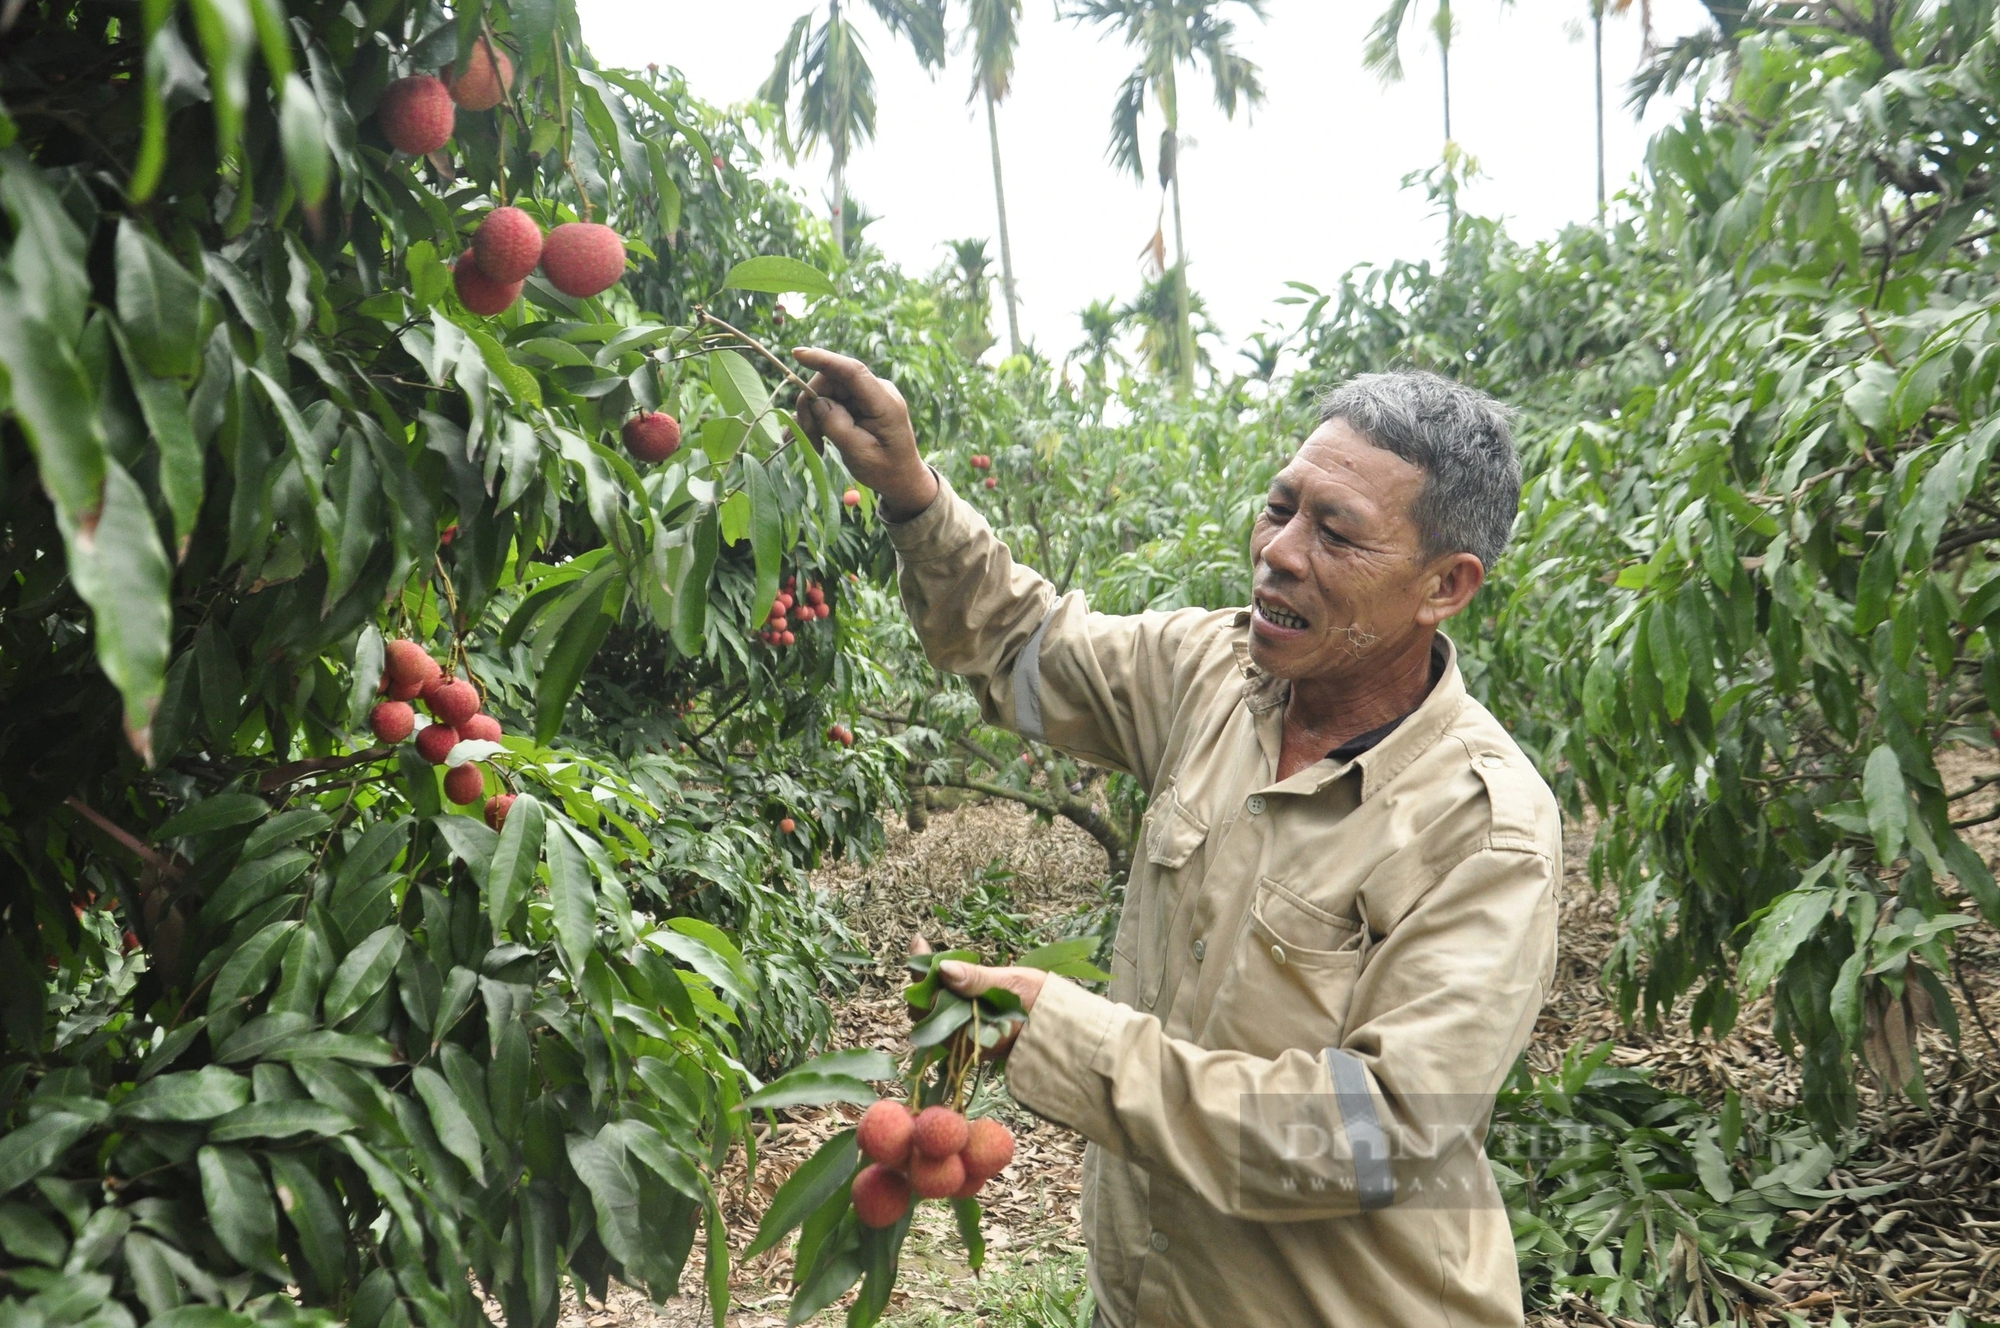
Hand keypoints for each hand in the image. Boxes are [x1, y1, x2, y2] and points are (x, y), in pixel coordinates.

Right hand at [792, 347, 937, 520]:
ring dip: (813, 416)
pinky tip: (811, 439)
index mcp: (885, 403)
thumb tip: (817, 401)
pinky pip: (832, 401)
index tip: (796, 354)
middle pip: (832, 382)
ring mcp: (868, 395)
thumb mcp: (859, 453)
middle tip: (805, 438)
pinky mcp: (859, 402)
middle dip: (811, 406)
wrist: (902, 479)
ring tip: (813, 444)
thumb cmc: (885, 469)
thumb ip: (837, 426)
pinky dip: (819, 419)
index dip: (823, 359)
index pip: (852, 371)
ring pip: (827, 392)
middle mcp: (877, 391)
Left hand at [908, 935, 1046, 1060]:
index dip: (921, 973)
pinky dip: (946, 991)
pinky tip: (951, 974)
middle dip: (923, 978)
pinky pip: (949, 1011)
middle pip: (926, 1009)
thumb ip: (977, 980)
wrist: (1064, 1027)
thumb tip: (943, 968)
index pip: (929, 1003)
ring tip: (935, 958)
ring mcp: (966, 1038)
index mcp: (967, 1032)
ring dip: (933, 984)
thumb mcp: (1011, 985)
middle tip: (925, 949)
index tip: (920, 943)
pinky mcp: (973, 1032)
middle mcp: (962, 1040)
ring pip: (936, 1010)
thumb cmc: (1042, 1006)